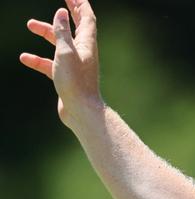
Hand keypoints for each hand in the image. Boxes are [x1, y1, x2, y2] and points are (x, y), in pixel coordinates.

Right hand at [20, 0, 101, 127]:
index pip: (87, 18)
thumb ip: (62, 32)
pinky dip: (39, 60)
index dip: (80, 4)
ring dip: (46, 33)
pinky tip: (25, 59)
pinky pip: (51, 64)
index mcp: (87, 44)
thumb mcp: (66, 52)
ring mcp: (74, 65)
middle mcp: (83, 53)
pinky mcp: (66, 78)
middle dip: (68, 13)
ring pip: (59, 45)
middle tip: (61, 0)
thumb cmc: (76, 82)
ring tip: (29, 25)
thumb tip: (62, 13)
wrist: (81, 111)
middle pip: (75, 28)